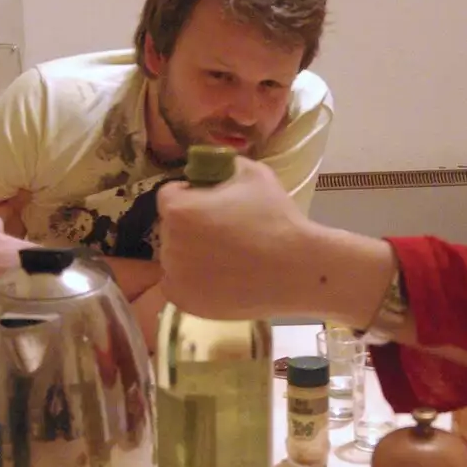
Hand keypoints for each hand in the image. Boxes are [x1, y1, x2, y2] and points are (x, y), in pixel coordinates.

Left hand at [157, 157, 310, 318]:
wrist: (297, 270)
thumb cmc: (276, 219)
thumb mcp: (254, 174)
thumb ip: (227, 165)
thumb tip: (219, 165)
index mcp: (178, 209)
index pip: (169, 196)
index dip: (190, 195)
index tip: (212, 203)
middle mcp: (169, 243)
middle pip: (171, 228)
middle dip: (191, 225)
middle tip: (224, 231)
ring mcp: (175, 276)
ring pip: (174, 257)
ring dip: (191, 253)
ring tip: (227, 257)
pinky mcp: (185, 302)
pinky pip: (178, 285)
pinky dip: (192, 281)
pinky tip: (219, 276)